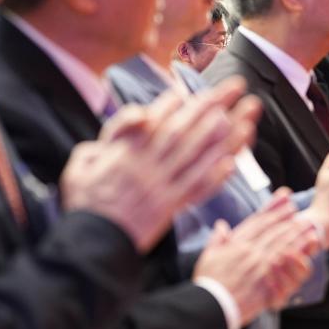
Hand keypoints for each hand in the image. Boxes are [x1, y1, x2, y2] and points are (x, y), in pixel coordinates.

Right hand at [62, 79, 260, 252]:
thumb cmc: (85, 204)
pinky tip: (234, 161)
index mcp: (125, 153)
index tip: (190, 89)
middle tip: (236, 85)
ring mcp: (163, 186)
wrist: (93, 243)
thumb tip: (133, 122)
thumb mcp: (80, 167)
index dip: (174, 103)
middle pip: (186, 130)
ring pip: (200, 155)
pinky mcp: (171, 206)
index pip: (153, 120)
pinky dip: (217, 175)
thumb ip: (100, 142)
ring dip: (228, 134)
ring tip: (249, 115)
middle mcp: (148, 166)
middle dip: (213, 104)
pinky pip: (199, 188)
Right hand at [194, 189, 318, 324]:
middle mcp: (249, 250)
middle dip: (285, 217)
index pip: (257, 222)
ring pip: (281, 242)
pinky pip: (286, 261)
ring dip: (295, 231)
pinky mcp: (267, 278)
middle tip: (296, 209)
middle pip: (271, 229)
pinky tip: (308, 243)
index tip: (283, 200)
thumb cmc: (208, 283)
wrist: (210, 306)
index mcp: (236, 244)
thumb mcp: (208, 257)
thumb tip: (221, 225)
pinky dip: (299, 249)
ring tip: (307, 223)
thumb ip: (217, 240)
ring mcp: (259, 264)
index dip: (272, 209)